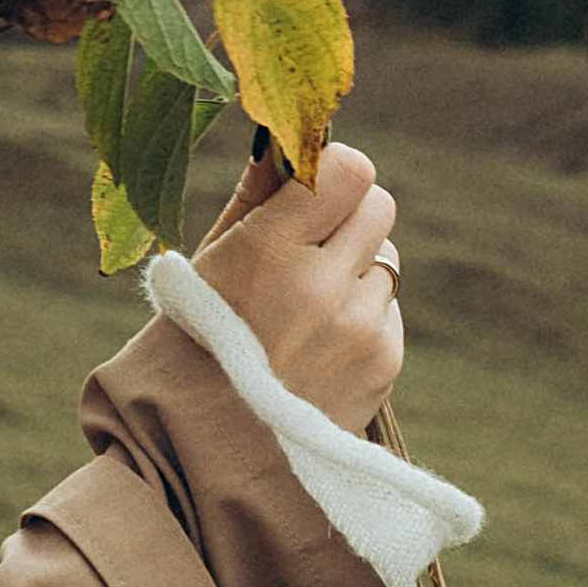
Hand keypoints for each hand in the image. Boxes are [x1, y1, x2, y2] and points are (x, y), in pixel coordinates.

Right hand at [192, 142, 403, 432]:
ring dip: (355, 272)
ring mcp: (358, 326)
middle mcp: (321, 284)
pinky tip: (319, 347)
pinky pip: (388, 309)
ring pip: (386, 259)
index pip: (348, 171)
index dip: (335, 175)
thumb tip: (282, 140)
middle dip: (350, 218)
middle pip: (378, 206)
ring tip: (308, 312)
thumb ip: (253, 197)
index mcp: (268, 250)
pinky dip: (362, 318)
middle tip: (313, 248)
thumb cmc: (199, 339)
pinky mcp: (382, 360)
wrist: (211, 445)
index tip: (314, 192)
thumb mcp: (209, 263)